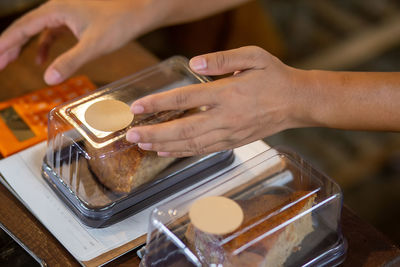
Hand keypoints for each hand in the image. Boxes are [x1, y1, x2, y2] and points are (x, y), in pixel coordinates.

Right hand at [0, 0, 160, 84]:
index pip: (22, 28)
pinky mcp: (75, 19)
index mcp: (56, 10)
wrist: (139, 10)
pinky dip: (45, 45)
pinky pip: (52, 32)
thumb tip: (47, 79)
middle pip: (26, 27)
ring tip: (10, 61)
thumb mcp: (93, 46)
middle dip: (10, 46)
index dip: (6, 44)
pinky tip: (41, 60)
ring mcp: (66, 13)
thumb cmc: (120, 23)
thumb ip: (69, 62)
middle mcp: (57, 8)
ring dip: (25, 46)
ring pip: (38, 30)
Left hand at [126, 46, 311, 156]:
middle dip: (154, 133)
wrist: (298, 102)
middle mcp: (226, 117)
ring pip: (191, 144)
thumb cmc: (275, 77)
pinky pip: (204, 150)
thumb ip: (222, 59)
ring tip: (143, 145)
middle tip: (131, 135)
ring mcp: (230, 133)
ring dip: (164, 145)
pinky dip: (183, 152)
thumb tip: (194, 64)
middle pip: (183, 128)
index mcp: (227, 93)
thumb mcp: (253, 56)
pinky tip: (167, 151)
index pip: (185, 99)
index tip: (137, 107)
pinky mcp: (234, 142)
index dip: (158, 104)